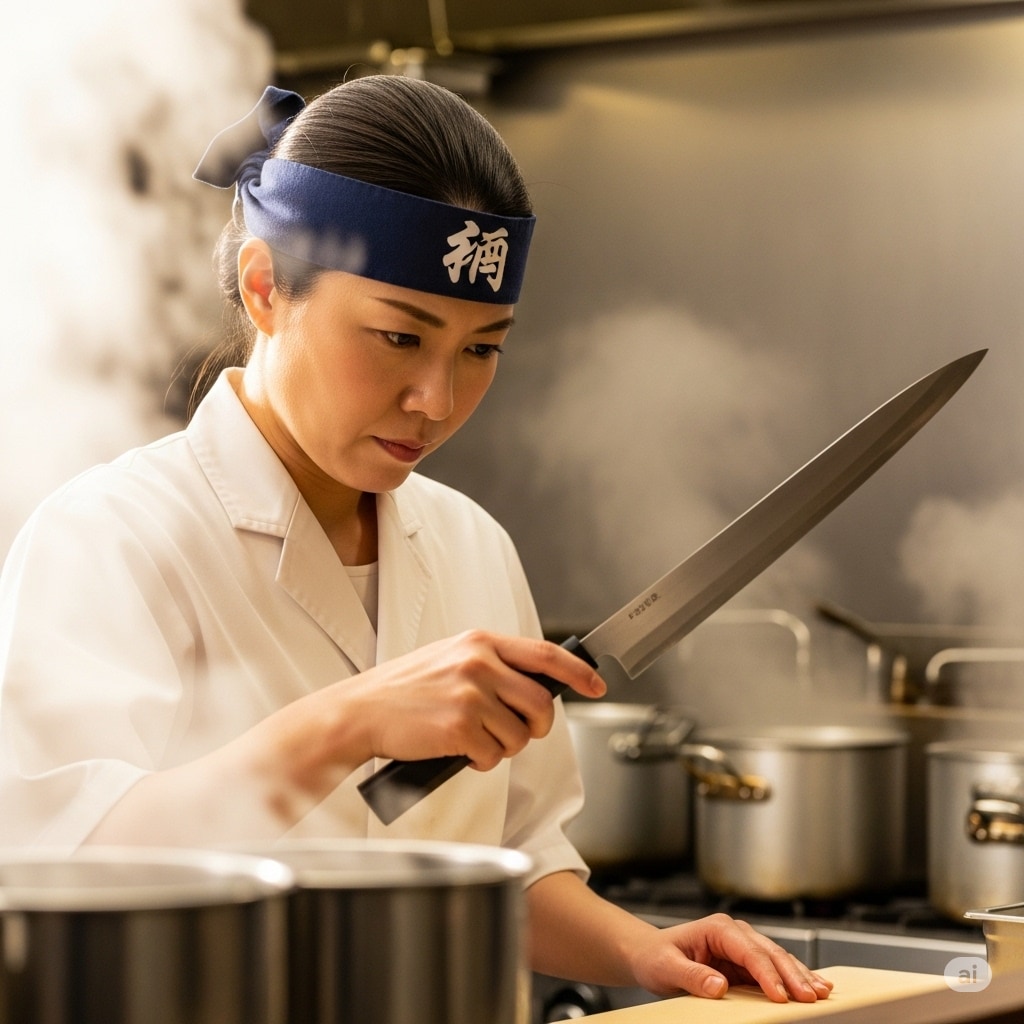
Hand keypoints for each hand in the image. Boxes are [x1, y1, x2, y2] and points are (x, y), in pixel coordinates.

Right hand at [347, 629, 605, 769]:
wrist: (360, 711)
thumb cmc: (403, 690)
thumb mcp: (449, 658)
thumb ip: (490, 664)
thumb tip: (533, 687)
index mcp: (479, 642)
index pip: (546, 653)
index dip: (578, 672)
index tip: (597, 685)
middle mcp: (478, 663)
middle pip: (542, 703)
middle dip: (536, 726)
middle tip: (518, 732)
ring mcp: (470, 694)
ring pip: (520, 735)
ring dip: (504, 747)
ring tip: (475, 739)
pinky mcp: (459, 726)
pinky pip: (494, 756)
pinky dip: (481, 761)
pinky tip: (458, 750)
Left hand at [629, 913, 833, 1001]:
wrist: (650, 954)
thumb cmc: (656, 956)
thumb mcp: (667, 968)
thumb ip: (692, 975)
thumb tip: (719, 985)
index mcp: (718, 928)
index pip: (749, 951)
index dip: (767, 974)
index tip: (781, 996)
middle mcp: (735, 933)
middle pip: (770, 953)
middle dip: (793, 975)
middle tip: (812, 997)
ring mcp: (743, 947)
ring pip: (778, 959)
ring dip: (800, 975)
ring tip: (822, 992)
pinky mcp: (746, 963)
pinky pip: (774, 970)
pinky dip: (794, 978)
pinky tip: (812, 985)